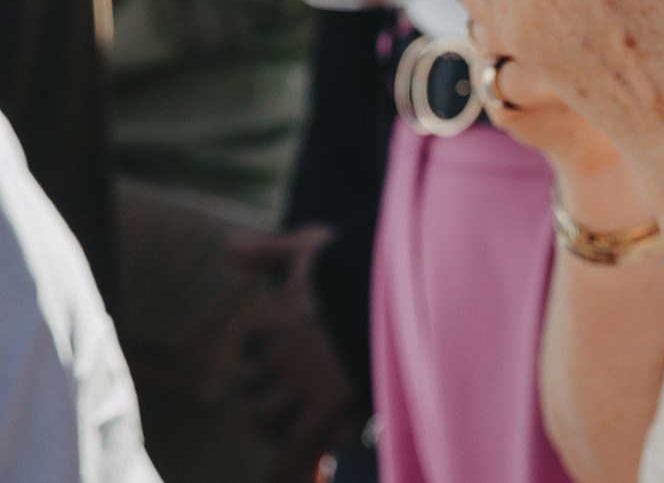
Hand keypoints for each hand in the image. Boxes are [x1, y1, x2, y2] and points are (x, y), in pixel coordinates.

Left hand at [224, 226, 362, 482]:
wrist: (396, 282)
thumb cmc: (356, 261)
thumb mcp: (310, 245)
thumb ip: (267, 249)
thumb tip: (226, 246)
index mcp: (267, 321)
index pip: (253, 348)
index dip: (272, 352)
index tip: (297, 349)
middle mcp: (275, 356)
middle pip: (252, 387)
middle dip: (271, 391)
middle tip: (302, 390)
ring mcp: (297, 385)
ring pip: (264, 418)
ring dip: (280, 420)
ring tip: (310, 416)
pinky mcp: (324, 409)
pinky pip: (293, 451)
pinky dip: (288, 470)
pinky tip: (287, 481)